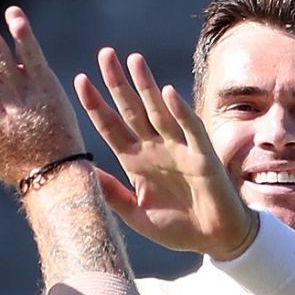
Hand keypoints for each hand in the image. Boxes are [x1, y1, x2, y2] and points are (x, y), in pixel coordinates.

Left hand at [76, 49, 255, 257]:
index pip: (111, 127)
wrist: (215, 241)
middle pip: (131, 109)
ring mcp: (179, 149)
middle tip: (104, 53)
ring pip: (159, 111)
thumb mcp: (135, 214)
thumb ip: (111, 193)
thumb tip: (83, 171)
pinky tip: (168, 92)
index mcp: (136, 161)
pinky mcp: (203, 156)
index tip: (79, 80)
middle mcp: (155, 148)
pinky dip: (180, 111)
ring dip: (147, 86)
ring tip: (133, 59)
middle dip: (117, 83)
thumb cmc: (177, 228)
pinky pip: (190, 129)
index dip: (96, 105)